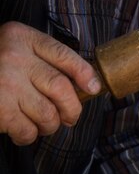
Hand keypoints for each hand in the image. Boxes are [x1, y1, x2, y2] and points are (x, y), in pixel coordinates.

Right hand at [0, 21, 100, 144]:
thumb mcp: (17, 51)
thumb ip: (46, 61)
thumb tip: (87, 86)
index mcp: (22, 38)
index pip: (63, 54)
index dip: (84, 73)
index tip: (94, 88)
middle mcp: (14, 56)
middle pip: (61, 88)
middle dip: (72, 109)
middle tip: (69, 118)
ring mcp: (5, 81)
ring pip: (48, 113)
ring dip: (50, 125)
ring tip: (41, 123)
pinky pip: (27, 130)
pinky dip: (28, 136)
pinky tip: (21, 130)